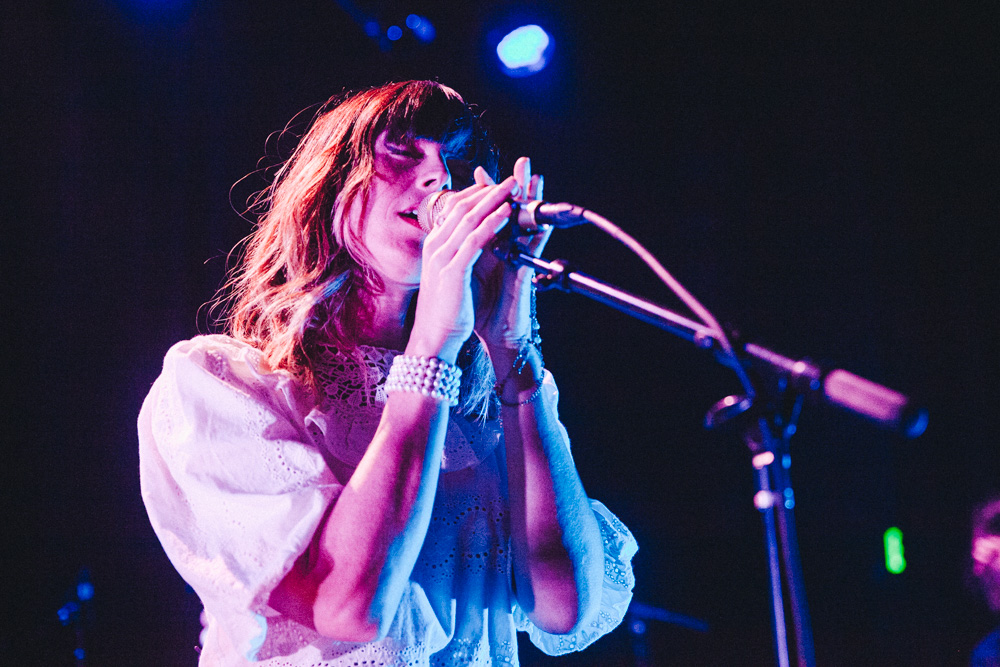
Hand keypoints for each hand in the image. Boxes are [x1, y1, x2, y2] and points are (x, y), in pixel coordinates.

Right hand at [407, 176, 520, 362]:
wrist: (435, 338)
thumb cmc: (445, 310)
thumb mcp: (447, 275)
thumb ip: (454, 255)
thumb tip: (466, 241)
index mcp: (434, 246)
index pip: (454, 210)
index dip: (477, 194)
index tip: (497, 185)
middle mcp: (435, 246)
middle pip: (462, 208)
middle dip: (488, 190)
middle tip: (511, 178)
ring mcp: (442, 257)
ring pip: (469, 219)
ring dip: (493, 200)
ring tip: (513, 187)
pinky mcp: (453, 270)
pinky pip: (475, 240)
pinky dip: (492, 223)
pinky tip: (507, 213)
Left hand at [472, 157, 552, 353]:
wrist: (495, 337)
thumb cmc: (481, 310)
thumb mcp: (466, 276)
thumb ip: (463, 257)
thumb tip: (446, 241)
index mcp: (488, 249)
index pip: (486, 215)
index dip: (483, 194)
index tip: (478, 172)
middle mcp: (505, 249)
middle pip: (510, 211)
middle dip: (513, 187)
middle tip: (520, 162)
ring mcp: (517, 258)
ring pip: (526, 221)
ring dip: (532, 198)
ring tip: (535, 174)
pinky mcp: (525, 269)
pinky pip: (533, 244)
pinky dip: (536, 226)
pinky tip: (539, 211)